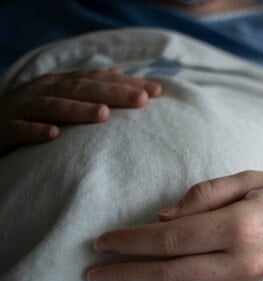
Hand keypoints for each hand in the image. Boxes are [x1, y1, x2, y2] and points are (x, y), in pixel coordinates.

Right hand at [0, 68, 161, 155]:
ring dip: (77, 110)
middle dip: (112, 93)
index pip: (97, 80)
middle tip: (143, 100)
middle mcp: (43, 92)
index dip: (126, 84)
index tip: (157, 91)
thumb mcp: (60, 95)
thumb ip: (88, 85)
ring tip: (103, 115)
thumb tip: (119, 72)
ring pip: (52, 107)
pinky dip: (36, 131)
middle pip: (81, 90)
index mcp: (60, 85)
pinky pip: (20, 130)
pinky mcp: (5, 130)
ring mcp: (23, 109)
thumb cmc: (30, 113)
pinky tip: (53, 135)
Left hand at [87, 171, 262, 280]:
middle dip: (126, 277)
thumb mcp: (252, 179)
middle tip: (96, 277)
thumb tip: (163, 218)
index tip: (102, 243)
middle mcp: (246, 265)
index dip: (129, 243)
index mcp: (240, 226)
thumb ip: (205, 195)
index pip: (168, 239)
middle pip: (171, 278)